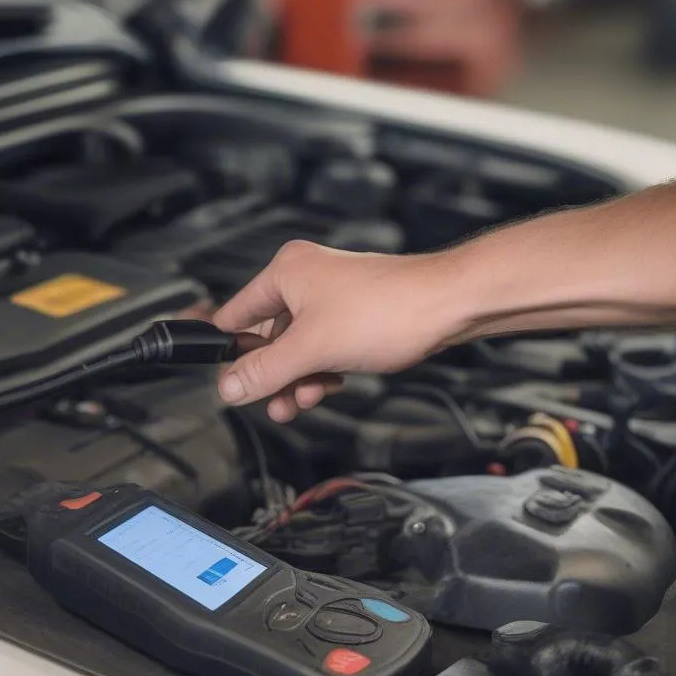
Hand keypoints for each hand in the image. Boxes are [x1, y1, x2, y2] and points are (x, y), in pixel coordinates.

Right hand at [212, 240, 460, 421]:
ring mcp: (331, 297)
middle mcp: (305, 278)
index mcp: (286, 272)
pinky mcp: (353, 314)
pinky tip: (327, 387)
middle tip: (272, 402)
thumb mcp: (313, 349)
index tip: (225, 381)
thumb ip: (265, 371)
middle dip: (272, 374)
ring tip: (301, 401)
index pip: (236, 314)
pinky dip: (320, 370)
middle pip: (268, 336)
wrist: (450, 305)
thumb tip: (229, 387)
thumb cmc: (389, 309)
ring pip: (297, 346)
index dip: (229, 350)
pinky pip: (322, 347)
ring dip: (297, 378)